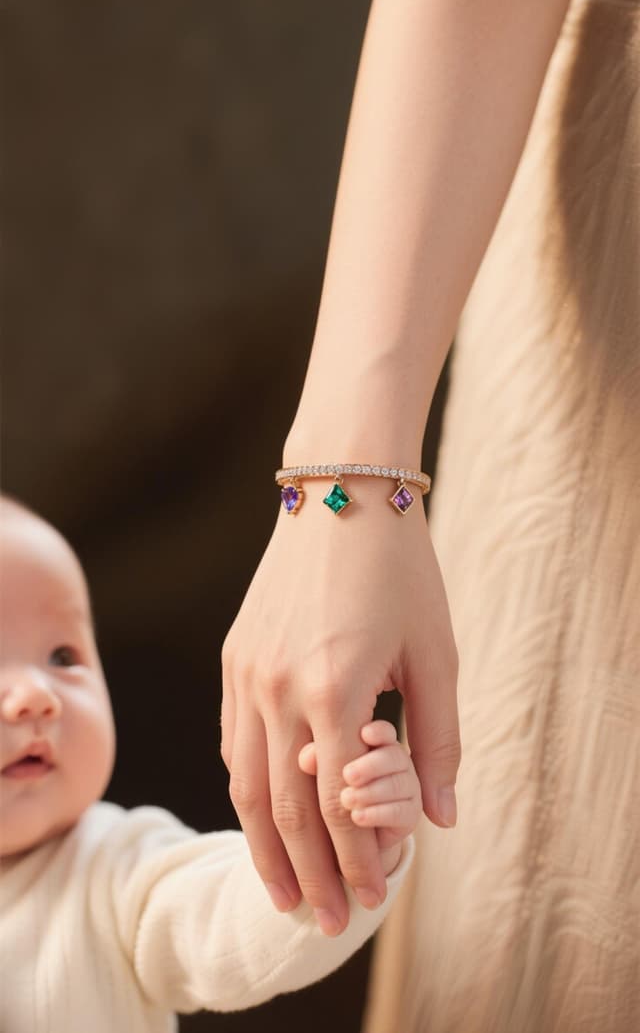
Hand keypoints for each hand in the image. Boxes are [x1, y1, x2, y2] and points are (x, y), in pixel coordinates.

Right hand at [221, 484, 459, 936]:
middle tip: (321, 920)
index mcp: (333, 690)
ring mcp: (244, 672)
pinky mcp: (233, 656)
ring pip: (242, 779)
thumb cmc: (399, 571)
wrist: (341, 492)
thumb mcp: (435, 655)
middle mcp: (276, 688)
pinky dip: (244, 786)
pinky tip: (260, 811)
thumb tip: (440, 817)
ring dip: (262, 843)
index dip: (355, 861)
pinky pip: (230, 737)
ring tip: (281, 888)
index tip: (370, 901)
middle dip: (306, 872)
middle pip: (280, 808)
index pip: (336, 806)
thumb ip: (436, 741)